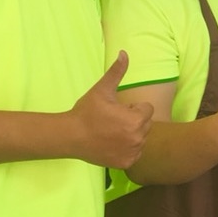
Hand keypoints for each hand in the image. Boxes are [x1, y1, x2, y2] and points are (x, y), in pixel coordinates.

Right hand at [70, 52, 153, 168]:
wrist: (70, 136)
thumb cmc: (87, 111)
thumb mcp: (102, 90)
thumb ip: (117, 72)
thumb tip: (124, 53)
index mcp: (136, 119)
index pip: (146, 109)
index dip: (132, 108)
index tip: (117, 110)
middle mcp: (138, 138)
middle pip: (145, 124)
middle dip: (133, 121)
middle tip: (113, 121)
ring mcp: (132, 152)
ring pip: (141, 139)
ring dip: (132, 134)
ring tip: (112, 132)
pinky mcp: (126, 163)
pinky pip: (135, 153)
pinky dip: (127, 149)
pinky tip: (112, 144)